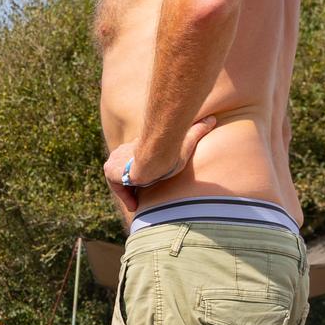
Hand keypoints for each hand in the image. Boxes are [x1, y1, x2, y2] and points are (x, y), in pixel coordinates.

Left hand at [102, 119, 216, 213]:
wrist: (155, 155)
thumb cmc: (171, 149)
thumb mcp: (185, 142)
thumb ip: (196, 131)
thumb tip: (213, 119)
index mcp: (137, 145)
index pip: (135, 158)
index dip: (141, 170)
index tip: (149, 180)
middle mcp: (123, 151)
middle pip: (125, 169)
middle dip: (132, 182)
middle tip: (143, 195)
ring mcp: (115, 160)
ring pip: (119, 178)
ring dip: (128, 190)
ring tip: (139, 203)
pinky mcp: (111, 171)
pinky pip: (116, 186)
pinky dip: (124, 196)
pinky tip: (135, 206)